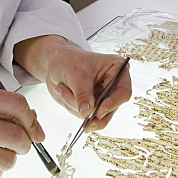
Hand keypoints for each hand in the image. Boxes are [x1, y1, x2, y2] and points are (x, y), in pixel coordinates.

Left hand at [14, 35, 131, 131]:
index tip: (98, 112)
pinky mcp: (92, 105)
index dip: (113, 103)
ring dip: (75, 106)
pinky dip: (71, 107)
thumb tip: (87, 113)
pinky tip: (63, 92)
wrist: (53, 63)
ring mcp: (103, 97)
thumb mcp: (76, 75)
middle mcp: (113, 85)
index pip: (123, 92)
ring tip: (61, 88)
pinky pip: (85, 116)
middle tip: (77, 109)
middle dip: (90, 109)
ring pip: (96, 115)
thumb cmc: (68, 60)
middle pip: (111, 108)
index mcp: (116, 69)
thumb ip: (83, 94)